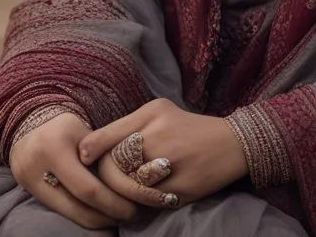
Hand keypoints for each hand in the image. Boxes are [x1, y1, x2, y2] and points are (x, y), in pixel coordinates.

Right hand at [9, 111, 138, 229]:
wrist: (29, 123)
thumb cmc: (64, 127)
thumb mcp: (84, 132)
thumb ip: (100, 153)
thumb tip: (128, 180)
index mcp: (56, 148)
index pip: (88, 188)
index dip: (112, 203)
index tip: (131, 209)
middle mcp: (38, 167)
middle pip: (77, 206)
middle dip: (104, 216)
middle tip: (126, 215)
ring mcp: (28, 181)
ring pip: (66, 213)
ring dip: (92, 219)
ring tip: (113, 217)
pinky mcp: (25, 189)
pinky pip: (56, 209)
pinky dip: (77, 214)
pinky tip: (94, 212)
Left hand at [77, 98, 248, 210]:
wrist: (232, 143)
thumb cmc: (187, 127)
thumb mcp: (158, 112)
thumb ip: (128, 126)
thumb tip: (91, 148)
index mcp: (151, 114)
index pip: (107, 135)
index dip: (89, 151)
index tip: (83, 158)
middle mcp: (159, 135)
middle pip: (113, 165)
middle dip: (106, 179)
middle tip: (106, 184)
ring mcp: (171, 163)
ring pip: (128, 187)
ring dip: (123, 194)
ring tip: (124, 194)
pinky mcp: (181, 187)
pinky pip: (149, 202)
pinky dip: (144, 202)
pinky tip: (145, 198)